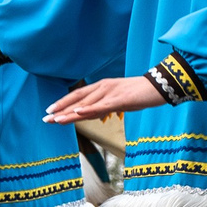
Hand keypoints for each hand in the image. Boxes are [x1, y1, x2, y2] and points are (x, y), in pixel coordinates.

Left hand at [46, 77, 167, 123]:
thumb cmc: (142, 94)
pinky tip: (77, 113)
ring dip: (69, 112)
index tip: (50, 111)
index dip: (63, 103)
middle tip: (45, 118)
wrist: (161, 86)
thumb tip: (95, 115)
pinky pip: (101, 106)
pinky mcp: (121, 99)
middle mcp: (104, 87)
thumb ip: (106, 107)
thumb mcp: (120, 102)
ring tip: (56, 119)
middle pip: (78, 99)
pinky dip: (89, 109)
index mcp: (103, 87)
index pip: (79, 95)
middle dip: (61, 109)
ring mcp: (111, 92)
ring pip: (86, 104)